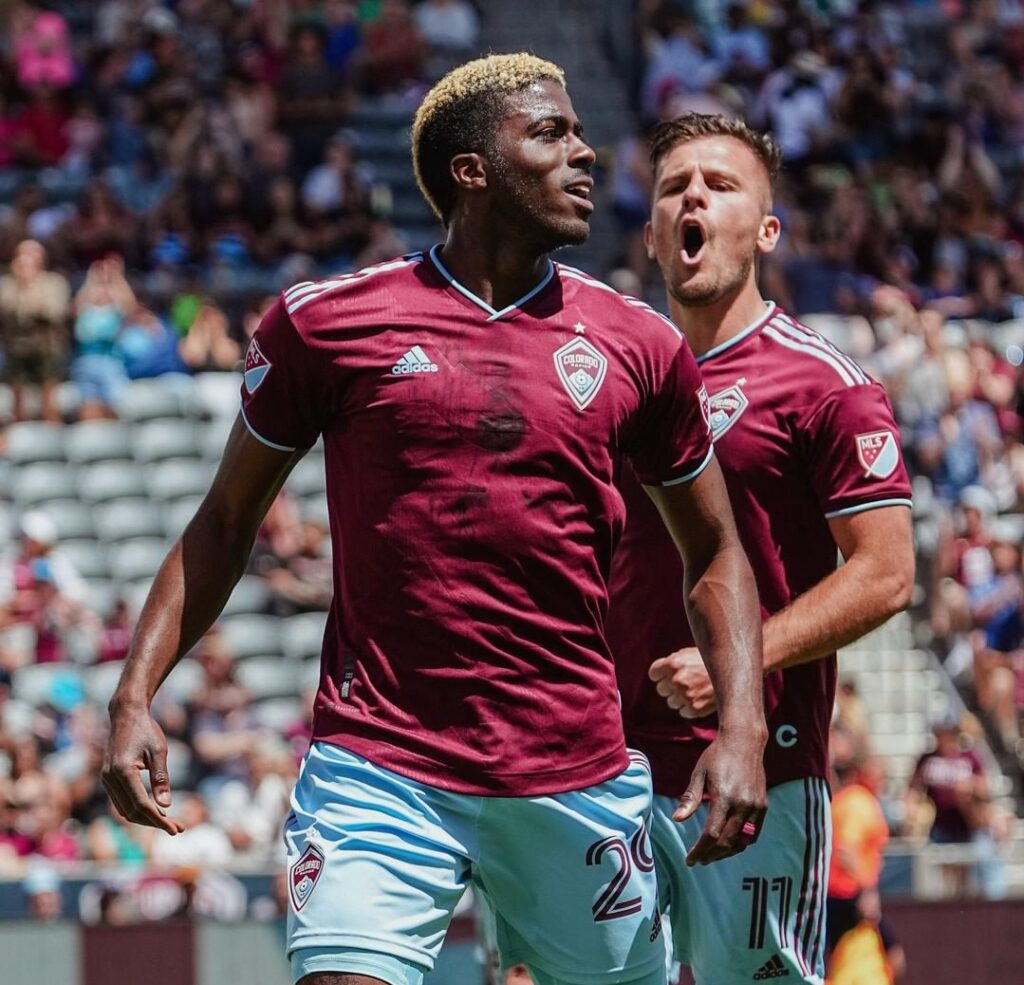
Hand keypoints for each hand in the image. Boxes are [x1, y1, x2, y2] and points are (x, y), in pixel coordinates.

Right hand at [102, 702, 184, 834]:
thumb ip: (161, 778)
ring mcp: (106, 780)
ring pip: (125, 810)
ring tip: (170, 821)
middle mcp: (110, 779)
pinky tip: (156, 810)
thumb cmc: (146, 730)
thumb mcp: (159, 751)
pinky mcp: (108, 779)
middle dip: (155, 823)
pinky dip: (138, 809)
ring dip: (146, 819)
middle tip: (178, 828)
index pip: (141, 805)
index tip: (176, 829)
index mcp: (123, 771)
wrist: (126, 714)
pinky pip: (122, 802)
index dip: (159, 820)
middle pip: (132, 813)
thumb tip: (167, 806)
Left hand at [649, 647, 717, 717]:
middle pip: (661, 689)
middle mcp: (676, 680)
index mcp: (673, 663)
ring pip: (671, 702)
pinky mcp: (694, 709)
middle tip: (684, 683)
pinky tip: (699, 699)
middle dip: (670, 687)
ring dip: (680, 698)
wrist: (735, 674)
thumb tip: (661, 671)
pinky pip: (683, 712)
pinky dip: (689, 707)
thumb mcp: (689, 654)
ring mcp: (685, 695)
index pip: (654, 674)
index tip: (666, 675)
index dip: (660, 675)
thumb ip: (673, 661)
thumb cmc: (711, 662)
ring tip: (694, 690)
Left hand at [674, 727, 766, 865]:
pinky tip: (729, 844)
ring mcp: (755, 807)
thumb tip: (676, 819)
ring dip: (726, 852)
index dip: (699, 851)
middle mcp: (742, 805)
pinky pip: (753, 833)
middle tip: (699, 860)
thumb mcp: (699, 774)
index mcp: (723, 797)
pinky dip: (741, 843)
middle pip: (726, 842)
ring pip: (741, 842)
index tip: (690, 860)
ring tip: (711, 855)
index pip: (711, 834)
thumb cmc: (717, 756)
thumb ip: (689, 798)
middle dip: (711, 855)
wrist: (744, 741)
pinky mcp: (763, 806)